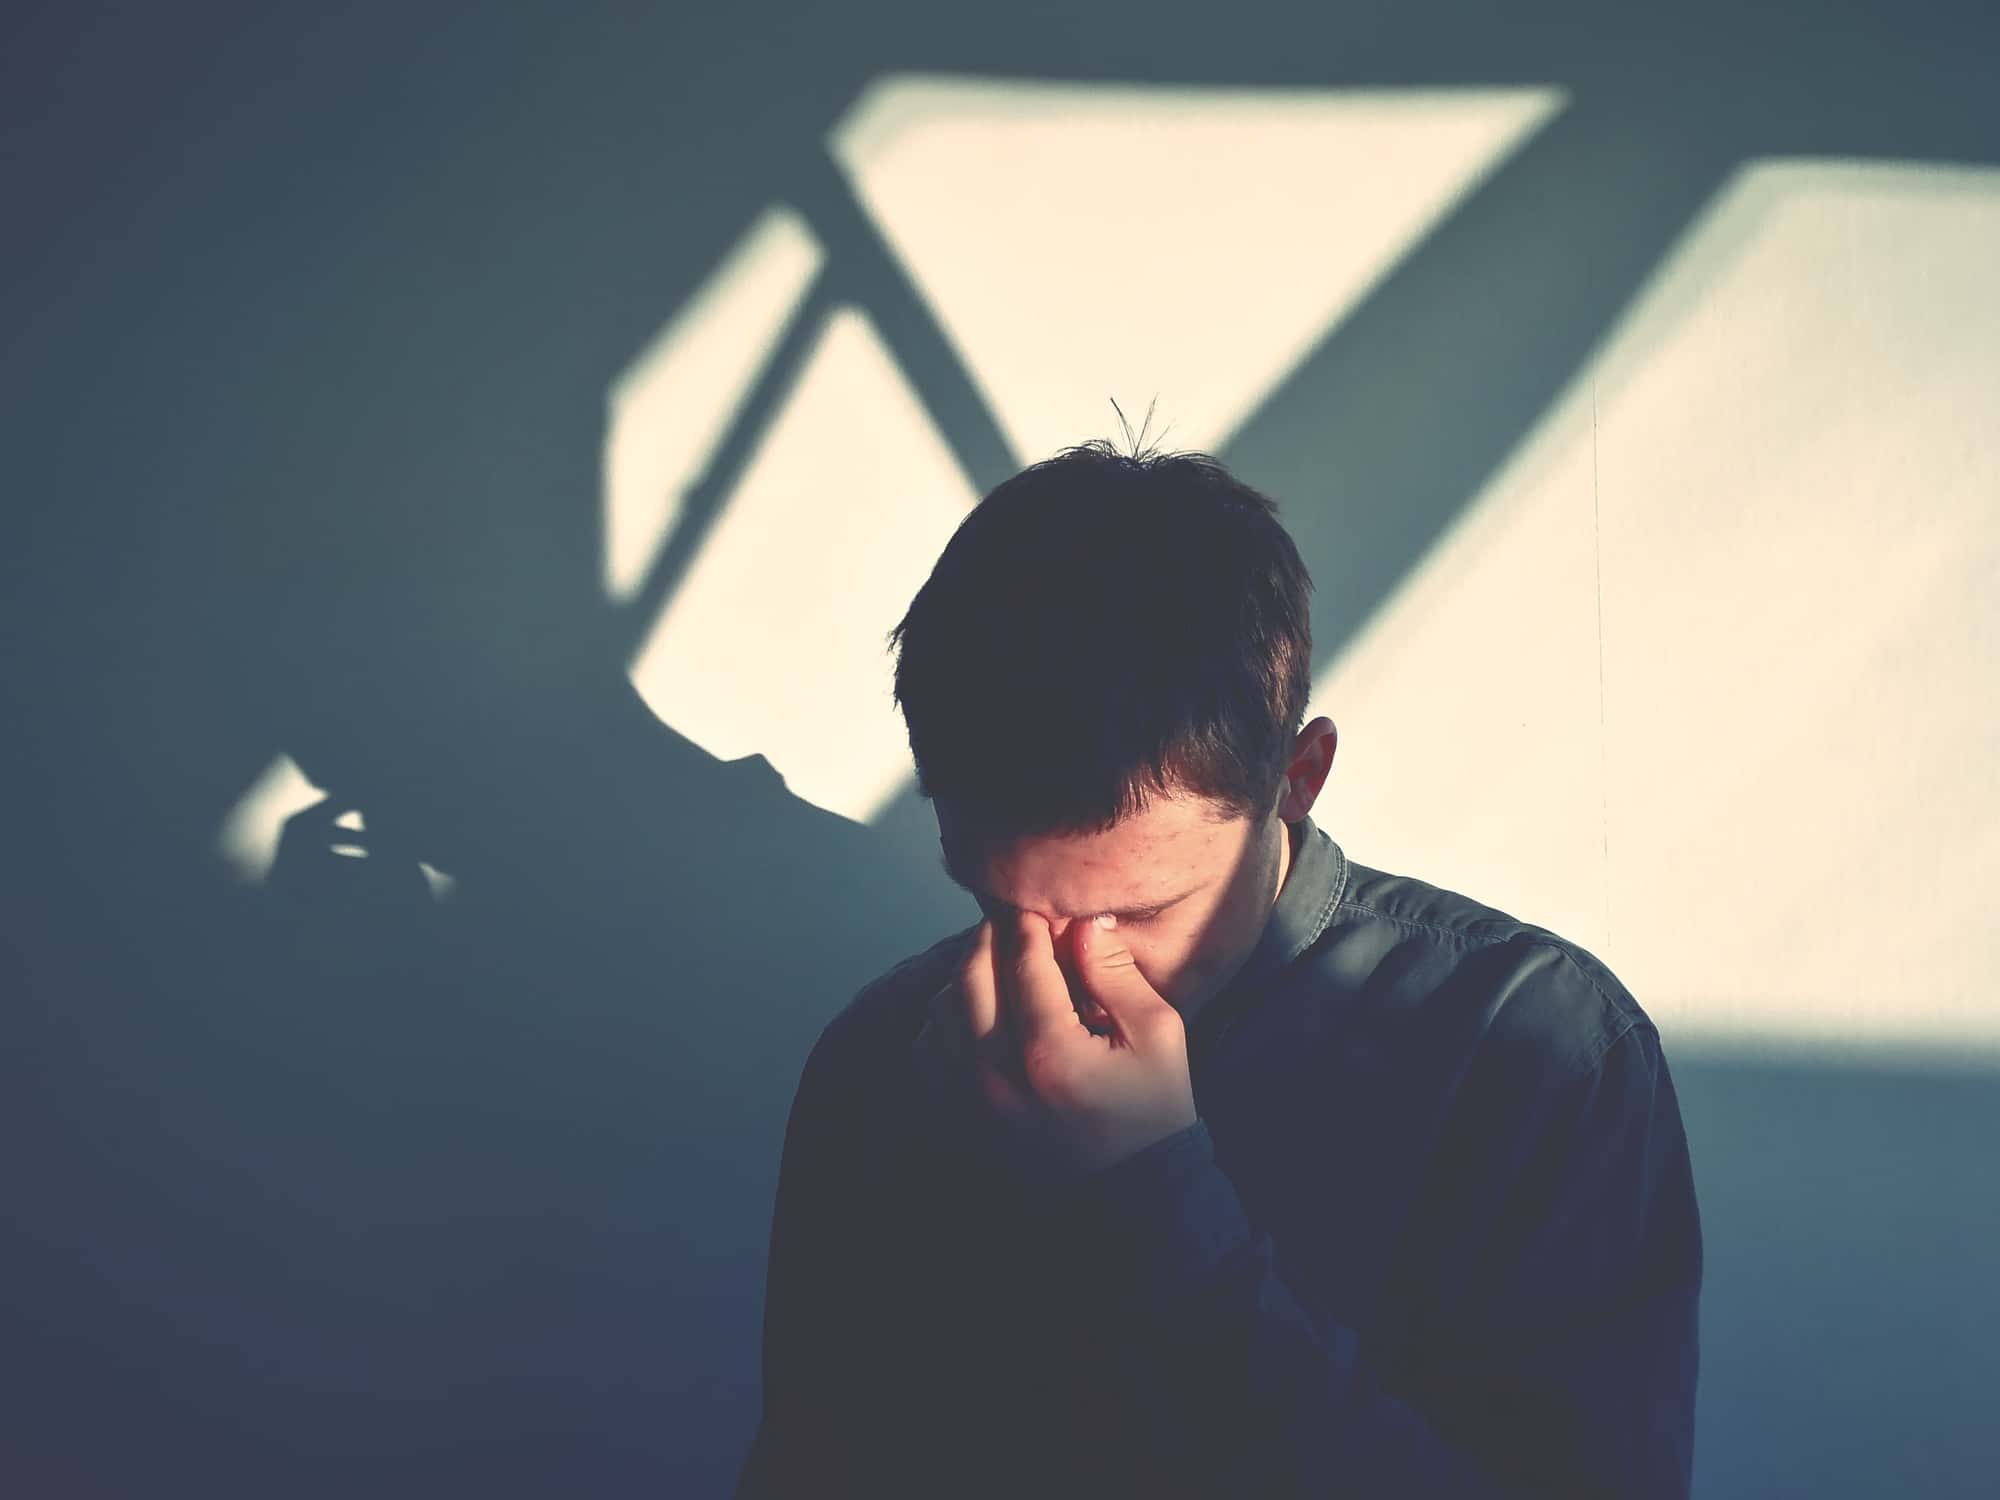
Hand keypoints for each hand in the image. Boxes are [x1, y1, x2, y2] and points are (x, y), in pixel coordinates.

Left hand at [957, 910, 1197, 1175]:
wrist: (1132, 1199)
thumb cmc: (1154, 1112)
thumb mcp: (1158, 1036)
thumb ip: (1118, 973)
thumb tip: (1085, 921)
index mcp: (1051, 1051)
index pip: (1023, 960)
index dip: (1027, 922)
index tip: (1035, 906)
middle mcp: (997, 1075)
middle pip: (970, 978)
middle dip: (989, 941)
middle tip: (1010, 926)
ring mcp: (969, 1103)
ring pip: (941, 1011)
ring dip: (965, 980)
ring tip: (996, 971)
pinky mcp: (959, 1122)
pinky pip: (926, 1055)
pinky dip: (944, 1026)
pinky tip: (975, 1020)